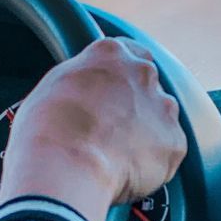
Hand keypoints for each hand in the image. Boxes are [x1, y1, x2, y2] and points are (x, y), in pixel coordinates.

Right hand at [0, 38, 186, 220]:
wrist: (66, 164)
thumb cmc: (47, 127)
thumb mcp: (52, 86)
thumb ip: (78, 80)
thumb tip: (79, 93)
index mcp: (109, 54)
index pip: (127, 50)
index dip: (118, 73)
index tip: (109, 87)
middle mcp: (141, 73)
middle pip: (147, 82)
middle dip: (133, 100)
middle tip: (109, 124)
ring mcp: (162, 107)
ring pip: (161, 116)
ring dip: (146, 129)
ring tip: (117, 152)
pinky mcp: (174, 142)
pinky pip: (168, 150)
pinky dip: (153, 160)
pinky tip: (127, 169)